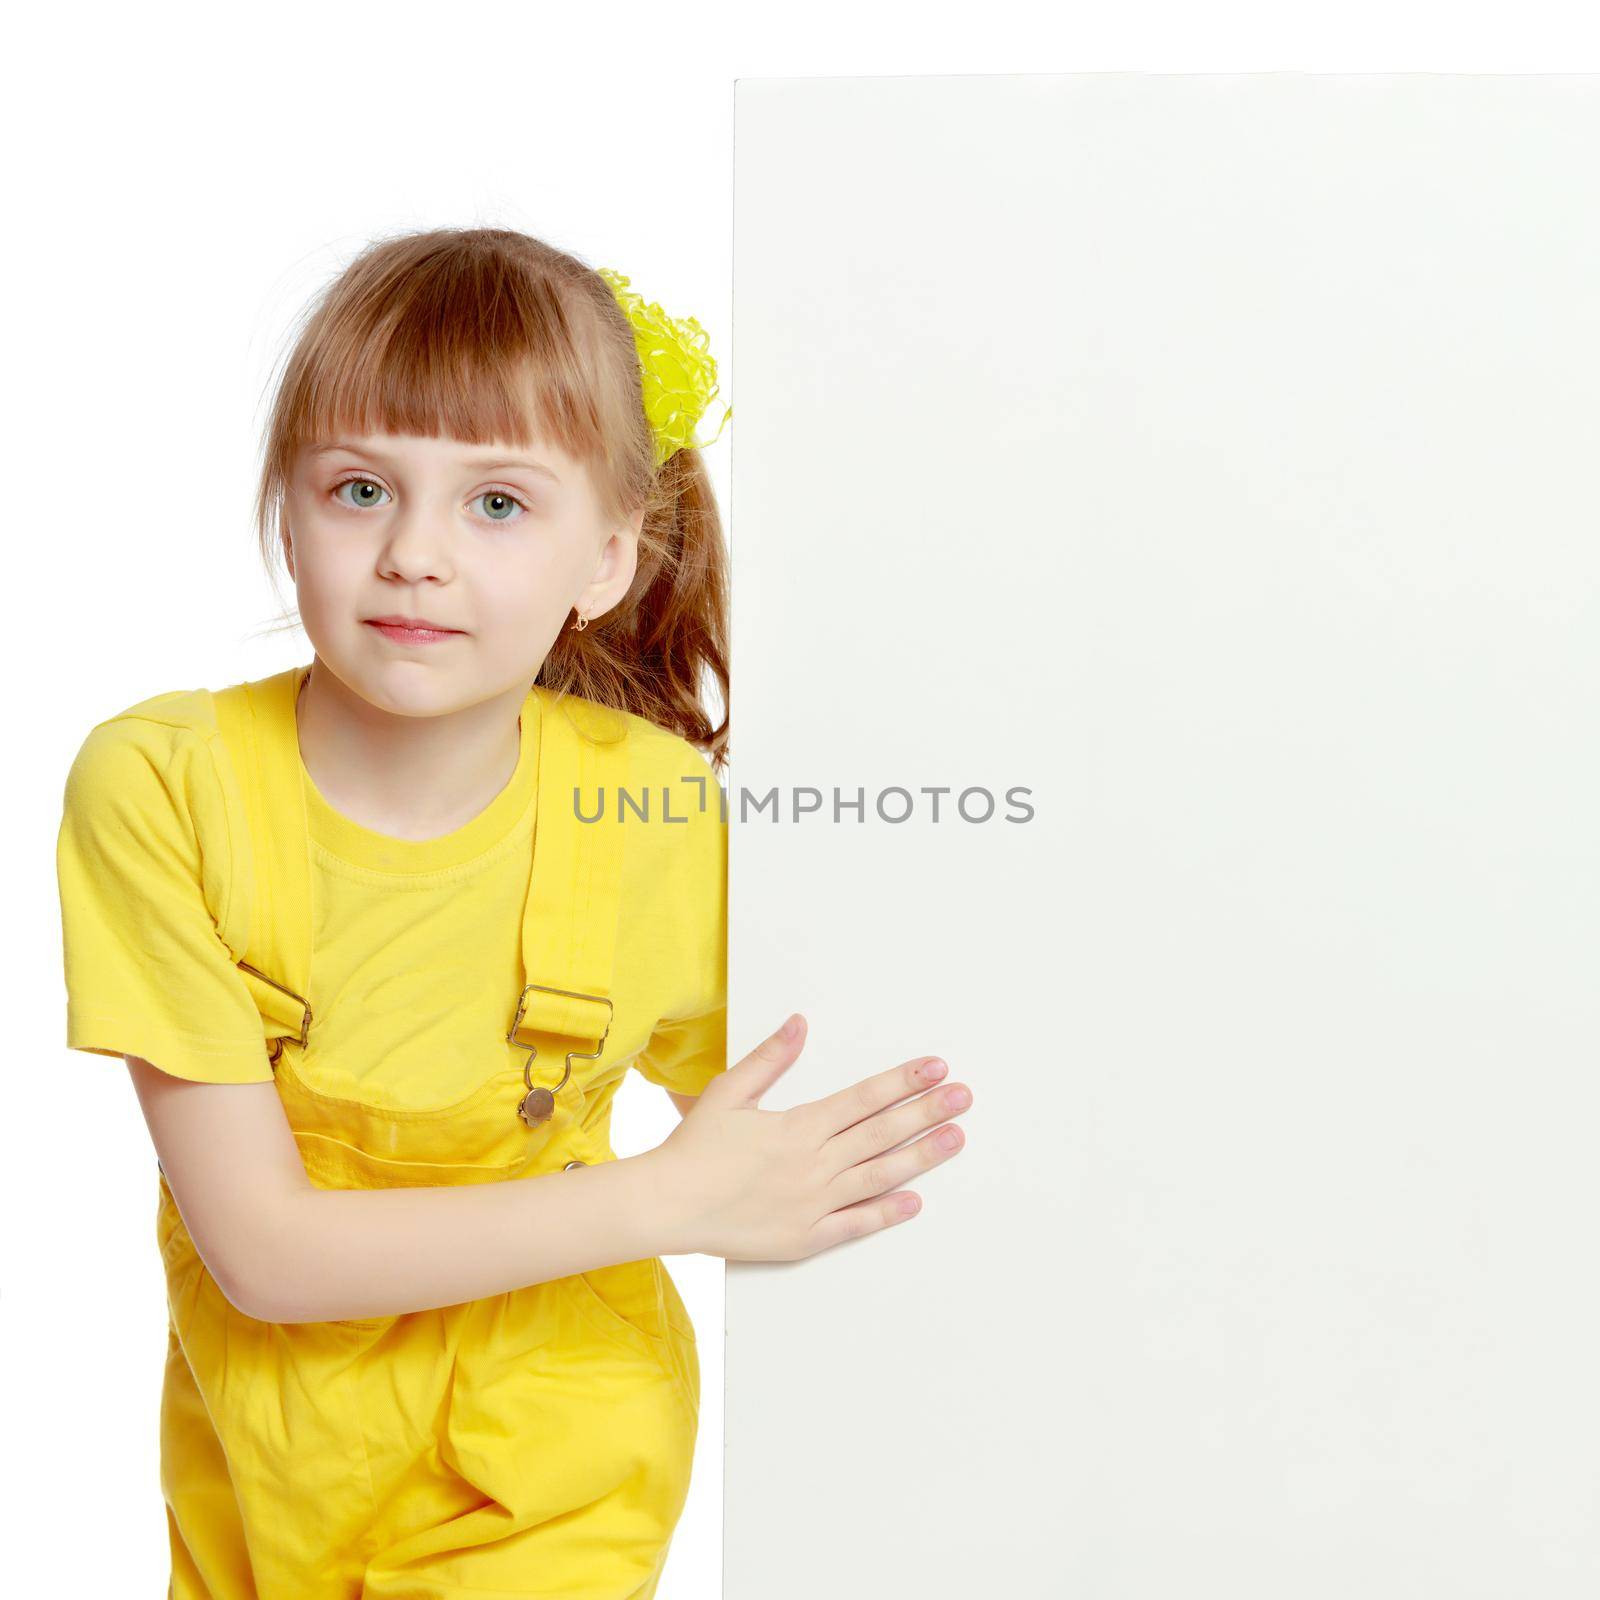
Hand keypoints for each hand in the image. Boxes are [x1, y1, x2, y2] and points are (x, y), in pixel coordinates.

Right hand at [645, 1014, 972, 1261]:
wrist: (668, 1205)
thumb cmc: (694, 1149)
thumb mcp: (729, 1093)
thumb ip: (770, 1059)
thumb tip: (800, 1024)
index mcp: (800, 1126)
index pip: (865, 1098)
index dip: (904, 1082)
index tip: (935, 1068)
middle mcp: (815, 1163)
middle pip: (882, 1133)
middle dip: (927, 1112)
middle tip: (963, 1097)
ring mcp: (813, 1203)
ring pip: (879, 1175)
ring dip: (921, 1157)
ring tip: (955, 1139)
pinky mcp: (805, 1237)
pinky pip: (855, 1224)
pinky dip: (886, 1213)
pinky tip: (914, 1202)